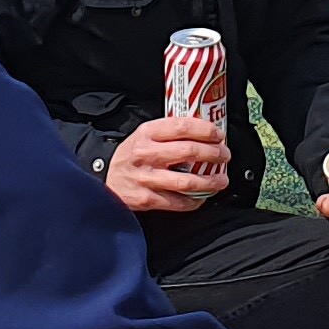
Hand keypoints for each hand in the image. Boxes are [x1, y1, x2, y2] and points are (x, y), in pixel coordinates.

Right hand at [106, 114, 230, 213]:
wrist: (104, 183)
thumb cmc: (129, 158)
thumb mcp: (142, 136)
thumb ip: (168, 133)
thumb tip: (202, 132)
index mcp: (146, 134)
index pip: (181, 127)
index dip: (205, 130)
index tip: (218, 134)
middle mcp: (146, 154)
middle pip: (189, 152)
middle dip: (213, 154)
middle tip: (224, 155)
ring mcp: (147, 178)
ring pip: (187, 181)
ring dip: (210, 181)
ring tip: (221, 179)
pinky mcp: (147, 199)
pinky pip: (178, 202)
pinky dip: (194, 200)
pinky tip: (202, 196)